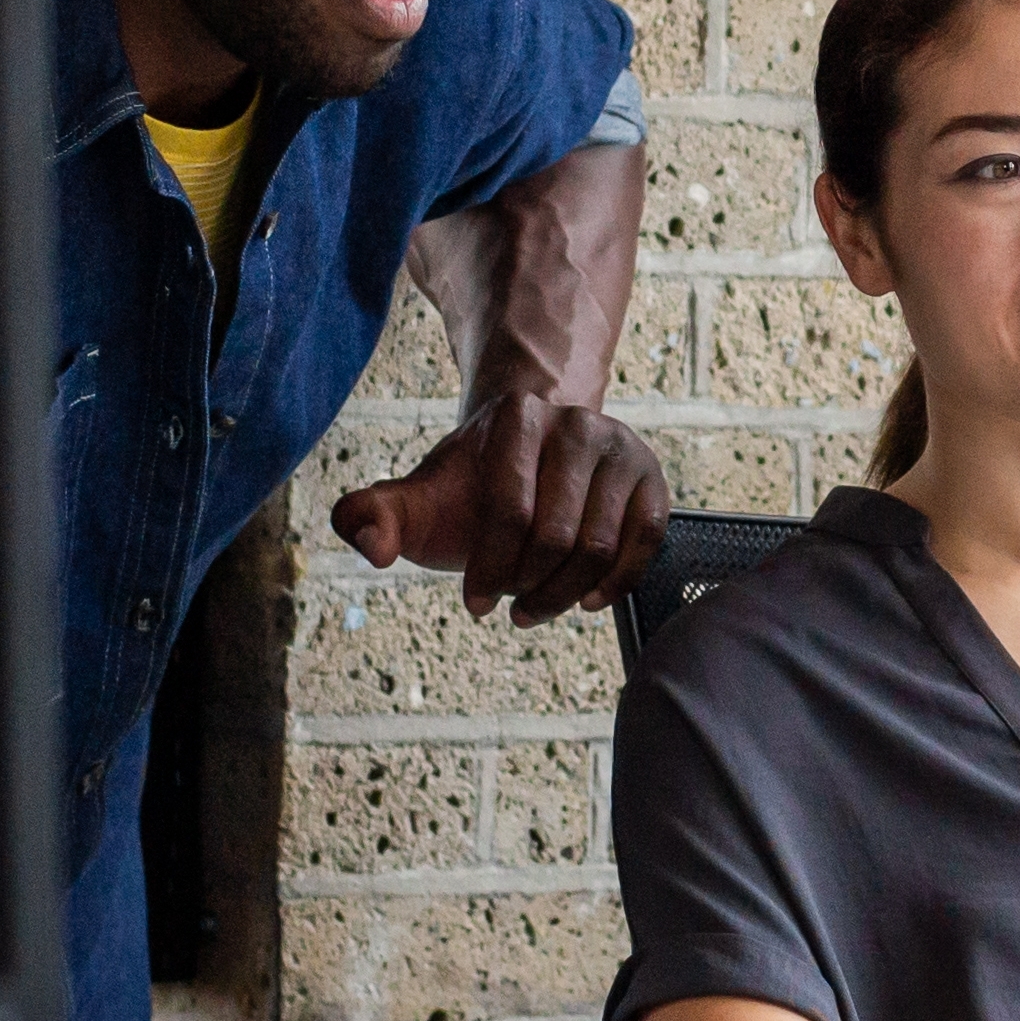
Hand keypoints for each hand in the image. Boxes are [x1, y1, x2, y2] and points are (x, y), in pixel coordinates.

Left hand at [330, 390, 670, 622]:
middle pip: (558, 534)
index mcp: (518, 417)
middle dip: (527, 584)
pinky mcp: (652, 479)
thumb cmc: (468, 493)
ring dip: (564, 593)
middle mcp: (579, 423)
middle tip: (510, 602)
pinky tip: (584, 600)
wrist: (528, 461)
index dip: (490, 569)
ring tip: (536, 604)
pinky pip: (645, 543)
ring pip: (600, 546)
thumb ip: (373, 517)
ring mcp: (622, 448)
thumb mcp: (417, 500)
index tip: (475, 603)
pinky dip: (615, 584)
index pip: (510, 511)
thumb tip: (368, 546)